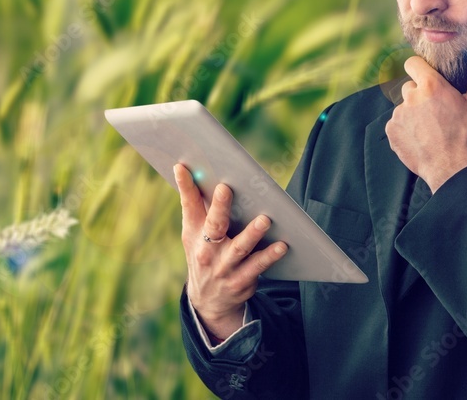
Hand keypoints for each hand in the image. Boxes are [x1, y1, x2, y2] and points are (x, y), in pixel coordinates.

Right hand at [175, 163, 287, 339]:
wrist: (207, 300)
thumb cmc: (204, 253)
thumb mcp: (192, 233)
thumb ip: (196, 205)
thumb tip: (194, 170)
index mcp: (194, 232)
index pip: (188, 205)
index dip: (185, 186)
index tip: (183, 166)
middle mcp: (206, 250)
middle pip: (214, 225)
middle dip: (219, 206)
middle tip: (226, 188)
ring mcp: (223, 267)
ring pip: (239, 248)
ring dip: (252, 233)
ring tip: (265, 219)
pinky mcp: (240, 281)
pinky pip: (257, 267)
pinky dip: (269, 256)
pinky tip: (282, 246)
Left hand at [385, 48, 466, 191]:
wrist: (450, 167)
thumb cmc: (466, 134)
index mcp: (431, 85)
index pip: (412, 63)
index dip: (418, 69)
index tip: (426, 77)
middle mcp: (411, 96)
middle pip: (409, 87)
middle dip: (419, 95)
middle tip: (435, 110)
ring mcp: (399, 114)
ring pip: (403, 106)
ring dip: (412, 113)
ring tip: (429, 127)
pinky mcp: (391, 130)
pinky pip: (396, 123)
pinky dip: (404, 128)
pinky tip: (419, 137)